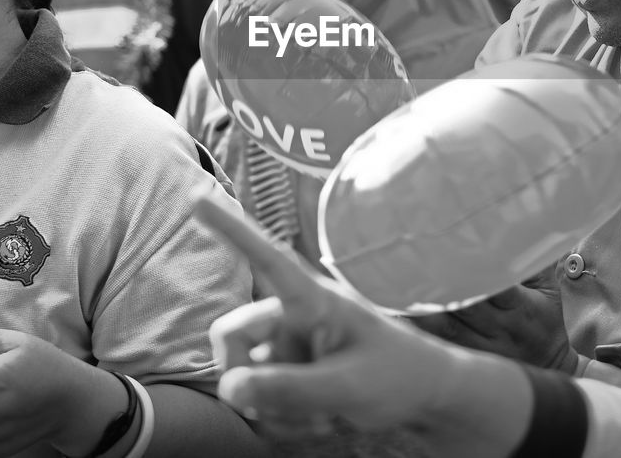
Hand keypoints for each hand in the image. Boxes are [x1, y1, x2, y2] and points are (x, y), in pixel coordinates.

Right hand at [193, 193, 523, 454]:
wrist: (423, 398)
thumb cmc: (397, 377)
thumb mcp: (347, 387)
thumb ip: (288, 390)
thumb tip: (228, 388)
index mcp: (313, 300)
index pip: (267, 258)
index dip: (231, 230)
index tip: (197, 198)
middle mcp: (293, 316)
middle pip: (230, 335)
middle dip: (245, 377)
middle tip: (287, 408)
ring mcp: (288, 346)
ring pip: (241, 376)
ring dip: (272, 407)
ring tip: (322, 415)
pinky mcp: (287, 373)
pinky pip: (256, 400)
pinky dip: (279, 419)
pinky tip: (318, 421)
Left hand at [412, 262, 578, 373]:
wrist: (548, 364)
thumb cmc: (545, 317)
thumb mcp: (548, 286)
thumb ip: (534, 257)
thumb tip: (519, 222)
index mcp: (523, 309)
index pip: (499, 288)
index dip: (477, 270)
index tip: (453, 248)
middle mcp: (500, 330)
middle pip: (466, 306)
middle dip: (442, 282)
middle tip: (414, 256)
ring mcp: (480, 347)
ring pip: (445, 326)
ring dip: (421, 305)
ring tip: (396, 280)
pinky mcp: (465, 357)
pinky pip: (436, 342)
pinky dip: (416, 326)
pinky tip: (396, 308)